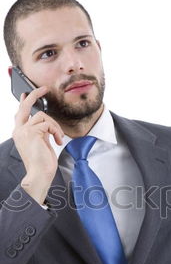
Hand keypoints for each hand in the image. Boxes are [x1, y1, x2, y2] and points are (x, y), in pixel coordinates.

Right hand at [12, 87, 63, 203]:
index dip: (25, 101)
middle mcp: (19, 130)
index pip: (20, 113)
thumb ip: (40, 132)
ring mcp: (24, 131)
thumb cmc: (42, 163)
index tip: (28, 93)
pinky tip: (58, 141)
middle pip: (25, 106)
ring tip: (58, 137)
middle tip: (44, 88)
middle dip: (34, 95)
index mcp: (20, 133)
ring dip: (55, 126)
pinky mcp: (32, 132)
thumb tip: (45, 122)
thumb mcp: (41, 143)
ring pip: (43, 116)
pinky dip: (56, 131)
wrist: (40, 174)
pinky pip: (48, 124)